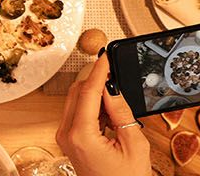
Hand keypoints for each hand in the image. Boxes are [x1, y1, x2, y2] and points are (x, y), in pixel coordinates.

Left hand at [56, 54, 151, 175]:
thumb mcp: (134, 144)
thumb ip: (121, 112)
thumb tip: (113, 87)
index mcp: (81, 135)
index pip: (88, 92)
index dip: (98, 71)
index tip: (106, 55)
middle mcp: (66, 134)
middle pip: (77, 93)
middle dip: (96, 79)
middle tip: (115, 71)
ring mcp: (65, 137)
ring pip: (76, 101)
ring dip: (95, 94)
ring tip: (118, 99)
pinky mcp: (69, 139)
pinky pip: (78, 113)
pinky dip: (93, 106)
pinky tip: (110, 112)